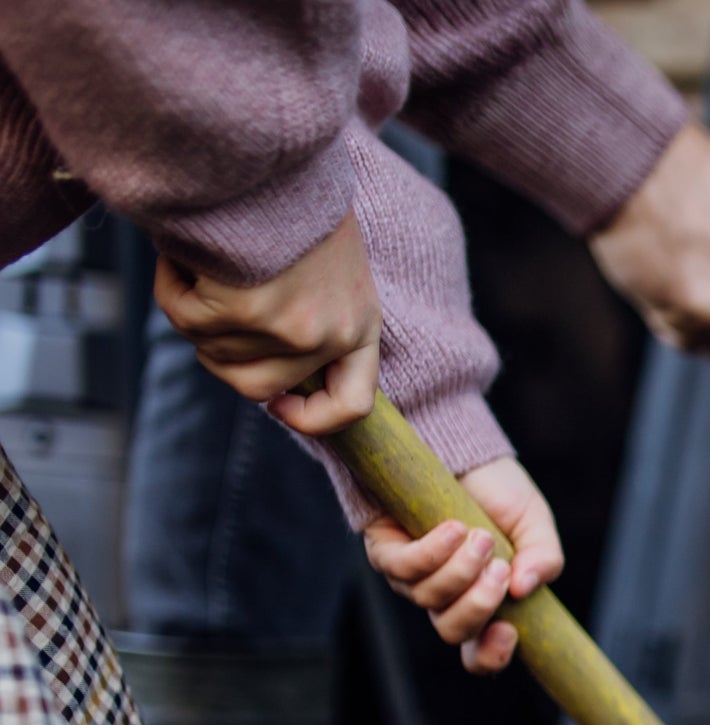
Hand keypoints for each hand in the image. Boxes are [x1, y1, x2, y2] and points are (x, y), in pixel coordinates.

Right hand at [153, 212, 379, 434]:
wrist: (276, 147)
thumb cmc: (293, 197)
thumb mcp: (328, 264)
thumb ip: (308, 313)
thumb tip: (264, 372)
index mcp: (361, 323)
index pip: (352, 403)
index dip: (311, 417)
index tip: (277, 402)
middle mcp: (330, 334)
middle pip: (256, 387)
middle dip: (220, 351)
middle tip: (210, 300)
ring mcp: (290, 329)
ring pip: (212, 352)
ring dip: (193, 308)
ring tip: (206, 257)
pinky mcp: (245, 310)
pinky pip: (184, 317)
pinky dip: (173, 283)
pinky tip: (189, 247)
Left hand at [358, 458, 562, 674]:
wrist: (461, 450)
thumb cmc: (497, 492)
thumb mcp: (534, 524)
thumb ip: (544, 558)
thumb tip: (525, 587)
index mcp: (482, 601)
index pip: (480, 652)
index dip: (491, 656)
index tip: (509, 633)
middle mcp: (444, 597)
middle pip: (453, 631)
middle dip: (479, 605)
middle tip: (499, 568)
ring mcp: (412, 578)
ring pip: (430, 599)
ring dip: (460, 570)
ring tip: (480, 536)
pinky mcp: (386, 551)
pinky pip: (404, 568)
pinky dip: (433, 552)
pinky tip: (454, 528)